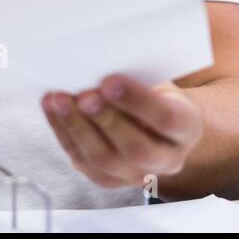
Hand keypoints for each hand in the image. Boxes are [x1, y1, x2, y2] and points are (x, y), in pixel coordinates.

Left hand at [41, 75, 202, 193]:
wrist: (158, 124)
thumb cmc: (156, 93)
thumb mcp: (159, 80)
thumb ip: (138, 75)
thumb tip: (99, 60)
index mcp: (187, 129)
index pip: (166, 119)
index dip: (137, 101)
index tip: (110, 80)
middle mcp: (167, 160)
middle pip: (135, 149)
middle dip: (106, 120)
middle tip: (84, 96)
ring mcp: (136, 175)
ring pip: (104, 160)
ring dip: (77, 127)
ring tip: (59, 100)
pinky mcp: (108, 179)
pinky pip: (82, 159)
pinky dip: (63, 131)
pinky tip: (52, 108)